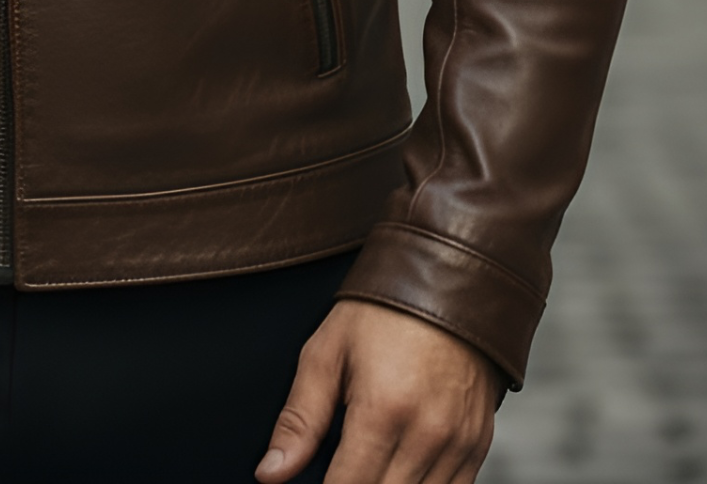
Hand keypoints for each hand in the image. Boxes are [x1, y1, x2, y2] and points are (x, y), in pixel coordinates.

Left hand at [256, 300, 501, 483]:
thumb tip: (270, 474)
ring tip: (364, 467)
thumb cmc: (381, 313)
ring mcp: (458, 443)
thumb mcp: (327, 353)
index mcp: (382, 410)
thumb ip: (299, 420)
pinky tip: (397, 471)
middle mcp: (426, 434)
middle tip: (338, 468)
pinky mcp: (478, 446)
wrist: (448, 284)